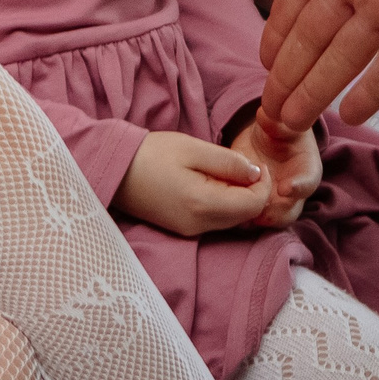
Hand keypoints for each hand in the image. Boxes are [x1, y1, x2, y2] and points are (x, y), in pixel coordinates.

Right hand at [116, 130, 271, 236]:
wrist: (114, 170)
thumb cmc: (151, 154)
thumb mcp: (192, 149)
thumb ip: (228, 162)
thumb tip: (257, 174)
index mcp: (204, 205)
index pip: (254, 205)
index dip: (264, 184)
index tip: (258, 163)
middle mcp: (200, 226)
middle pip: (246, 216)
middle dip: (254, 192)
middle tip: (245, 165)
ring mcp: (190, 230)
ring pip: (233, 220)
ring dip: (240, 198)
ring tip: (228, 171)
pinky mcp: (183, 228)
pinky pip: (217, 220)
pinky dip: (225, 203)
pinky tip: (213, 182)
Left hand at [228, 117, 321, 226]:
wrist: (266, 138)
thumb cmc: (279, 128)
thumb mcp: (279, 121)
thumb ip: (275, 122)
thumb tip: (265, 116)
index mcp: (307, 168)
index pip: (309, 181)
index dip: (299, 187)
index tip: (285, 188)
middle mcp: (293, 190)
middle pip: (290, 211)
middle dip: (276, 213)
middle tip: (260, 210)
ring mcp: (276, 201)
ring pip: (271, 220)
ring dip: (257, 218)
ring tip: (243, 215)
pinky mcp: (256, 203)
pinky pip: (251, 217)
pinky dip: (241, 217)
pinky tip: (228, 212)